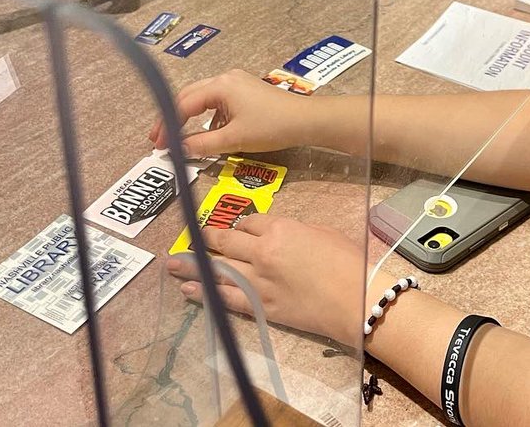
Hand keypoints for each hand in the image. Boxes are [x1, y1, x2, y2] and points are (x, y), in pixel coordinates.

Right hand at [149, 70, 318, 157]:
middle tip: (158, 138)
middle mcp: (226, 78)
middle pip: (189, 96)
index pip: (184, 104)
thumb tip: (179, 150)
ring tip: (177, 137)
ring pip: (203, 99)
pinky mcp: (245, 91)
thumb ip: (203, 144)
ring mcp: (236, 83)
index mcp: (221, 85)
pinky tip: (207, 134)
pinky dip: (207, 117)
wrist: (306, 120)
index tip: (158, 144)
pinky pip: (218, 102)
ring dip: (189, 117)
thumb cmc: (272, 127)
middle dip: (172, 117)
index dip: (168, 125)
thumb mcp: (235, 139)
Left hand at [167, 215, 372, 344]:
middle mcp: (261, 253)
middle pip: (225, 242)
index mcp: (278, 229)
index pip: (249, 222)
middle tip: (191, 239)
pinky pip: (227, 299)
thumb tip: (281, 236)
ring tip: (173, 266)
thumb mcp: (322, 232)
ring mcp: (259, 282)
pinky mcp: (262, 307)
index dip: (242, 225)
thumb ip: (295, 231)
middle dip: (207, 239)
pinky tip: (189, 291)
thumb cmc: (348, 261)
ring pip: (218, 270)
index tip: (238, 228)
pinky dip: (206, 294)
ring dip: (193, 267)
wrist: (357, 299)